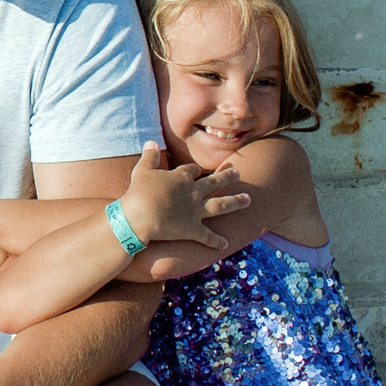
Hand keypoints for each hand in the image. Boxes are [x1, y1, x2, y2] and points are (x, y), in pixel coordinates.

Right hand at [122, 142, 246, 254]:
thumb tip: (151, 142)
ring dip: (235, 202)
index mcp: (181, 178)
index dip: (195, 170)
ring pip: (220, 205)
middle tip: (238, 173)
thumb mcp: (143, 170)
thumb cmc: (138, 192)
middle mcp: (193, 192)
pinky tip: (225, 243)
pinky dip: (216, 240)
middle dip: (226, 177)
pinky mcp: (193, 229)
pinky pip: (207, 236)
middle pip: (214, 183)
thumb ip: (150, 157)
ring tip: (248, 199)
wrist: (139, 217)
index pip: (192, 170)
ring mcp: (196, 211)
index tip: (198, 171)